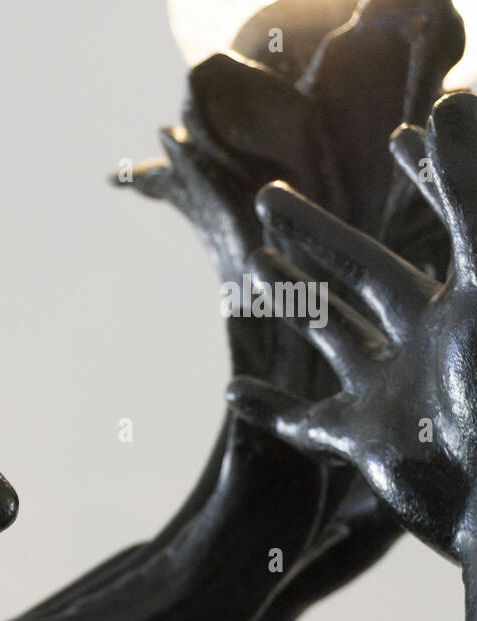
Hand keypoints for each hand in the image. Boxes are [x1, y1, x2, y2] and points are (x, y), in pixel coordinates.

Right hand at [228, 93, 476, 562]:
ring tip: (255, 270)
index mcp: (465, 299)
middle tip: (269, 198)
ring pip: (332, 336)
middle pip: (361, 272)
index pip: (446, 222)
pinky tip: (235, 390)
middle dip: (316, 234)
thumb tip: (440, 110)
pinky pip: (307, 423)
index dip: (429, 177)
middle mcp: (428, 338)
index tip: (399, 136)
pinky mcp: (366, 440)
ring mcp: (395, 389)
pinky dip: (270, 409)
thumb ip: (468, 201)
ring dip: (294, 303)